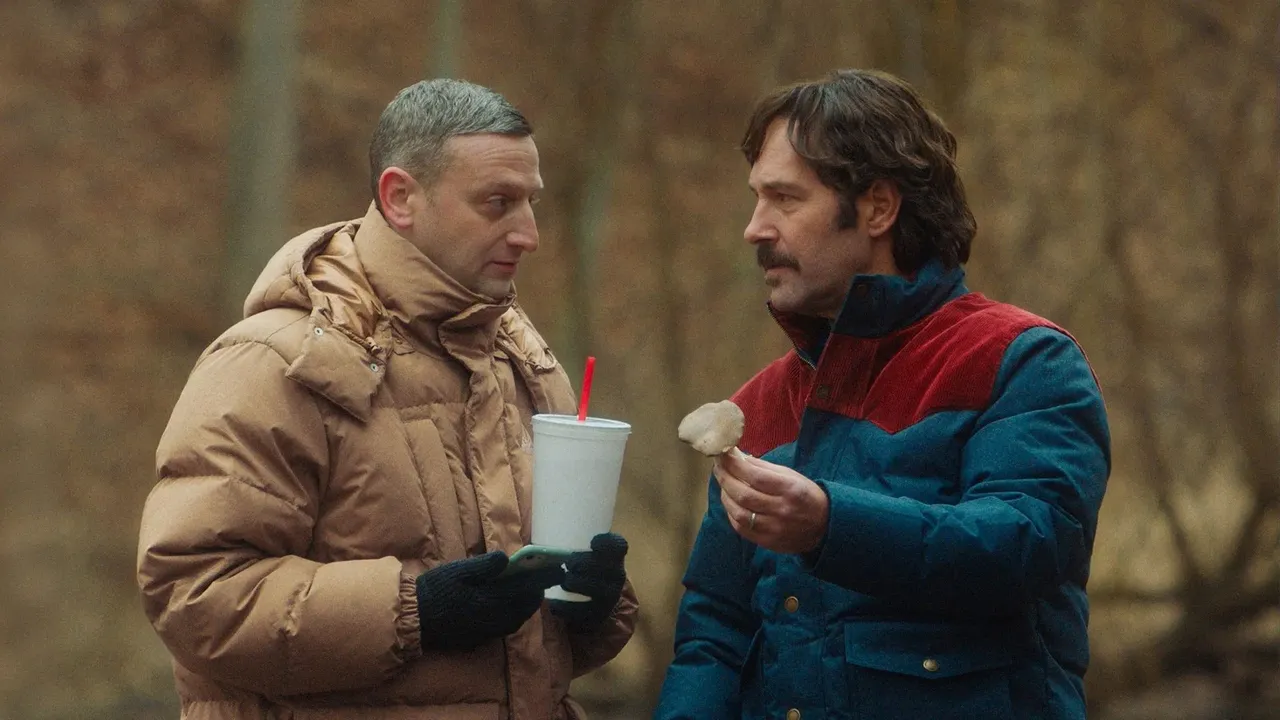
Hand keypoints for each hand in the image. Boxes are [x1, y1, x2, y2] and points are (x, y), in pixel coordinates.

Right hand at [416, 550, 564, 650]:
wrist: (415, 618)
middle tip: (548, 578)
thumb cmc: (435, 591)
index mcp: (490, 601)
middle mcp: (493, 619)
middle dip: (538, 591)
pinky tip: (512, 606)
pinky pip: (506, 627)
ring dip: (528, 604)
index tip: (559, 569)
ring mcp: (487, 631)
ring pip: (517, 619)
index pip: (525, 589)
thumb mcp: (458, 571)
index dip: (543, 579)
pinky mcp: (480, 637)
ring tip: (533, 591)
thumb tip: (507, 558)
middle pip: (525, 606)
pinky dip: (516, 615)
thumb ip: (484, 566)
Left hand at [550, 533, 627, 631]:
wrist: (592, 600)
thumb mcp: (583, 552)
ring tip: (563, 582)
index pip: (618, 545)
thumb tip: (534, 532)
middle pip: (604, 567)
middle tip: (568, 563)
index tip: (592, 542)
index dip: (608, 543)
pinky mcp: (599, 615)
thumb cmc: (582, 567)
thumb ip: (570, 542)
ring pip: (596, 589)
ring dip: (576, 584)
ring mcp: (610, 597)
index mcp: (614, 556)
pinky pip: (584, 612)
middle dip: (584, 564)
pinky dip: (567, 608)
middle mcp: (617, 576)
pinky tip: (554, 605)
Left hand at [715, 450, 828, 553]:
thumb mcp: (791, 475)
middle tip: (718, 468)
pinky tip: (731, 503)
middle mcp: (782, 510)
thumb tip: (737, 456)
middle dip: (725, 478)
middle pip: (744, 495)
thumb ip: (763, 467)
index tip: (723, 455)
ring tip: (723, 485)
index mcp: (790, 489)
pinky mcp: (768, 542)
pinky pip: (741, 528)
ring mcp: (774, 529)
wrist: (825, 526)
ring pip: (739, 513)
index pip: (755, 476)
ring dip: (725, 497)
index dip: (735, 465)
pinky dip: (731, 514)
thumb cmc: (805, 495)